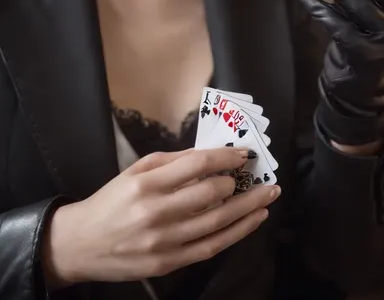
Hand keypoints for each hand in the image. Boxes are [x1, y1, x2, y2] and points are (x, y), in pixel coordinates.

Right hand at [42, 148, 279, 286]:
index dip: (225, 158)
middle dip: (240, 183)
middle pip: (210, 195)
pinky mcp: (168, 264)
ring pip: (217, 224)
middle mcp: (155, 213)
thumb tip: (209, 155)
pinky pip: (210, 248)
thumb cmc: (110, 201)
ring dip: (248, 208)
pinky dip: (236, 233)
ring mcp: (163, 242)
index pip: (196, 166)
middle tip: (260, 176)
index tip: (243, 154)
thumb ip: (172, 161)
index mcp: (146, 184)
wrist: (80, 244)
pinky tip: (253, 220)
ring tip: (268, 196)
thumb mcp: (135, 171)